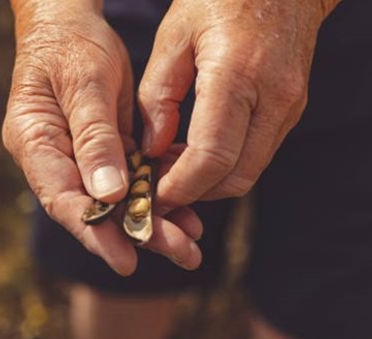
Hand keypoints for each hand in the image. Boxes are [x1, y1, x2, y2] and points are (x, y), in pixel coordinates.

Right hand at [3, 3, 202, 274]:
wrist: (68, 22)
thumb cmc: (68, 45)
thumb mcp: (85, 84)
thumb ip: (94, 138)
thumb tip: (109, 195)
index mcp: (34, 143)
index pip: (63, 199)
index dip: (95, 233)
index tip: (128, 260)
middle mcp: (53, 158)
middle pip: (93, 208)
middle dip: (138, 233)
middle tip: (183, 253)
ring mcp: (77, 156)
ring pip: (115, 198)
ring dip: (154, 218)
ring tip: (192, 239)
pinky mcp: (101, 149)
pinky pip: (129, 176)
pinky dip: (156, 190)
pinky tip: (186, 206)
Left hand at [138, 0, 339, 207]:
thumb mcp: (173, 37)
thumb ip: (158, 96)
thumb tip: (152, 148)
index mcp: (238, 76)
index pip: (212, 157)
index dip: (181, 186)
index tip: (155, 195)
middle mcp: (274, 98)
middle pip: (236, 177)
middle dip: (195, 192)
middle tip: (160, 187)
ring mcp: (289, 106)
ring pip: (249, 171)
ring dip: (210, 181)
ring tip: (173, 169)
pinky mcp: (292, 109)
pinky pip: (257, 153)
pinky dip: (226, 165)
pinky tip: (197, 151)